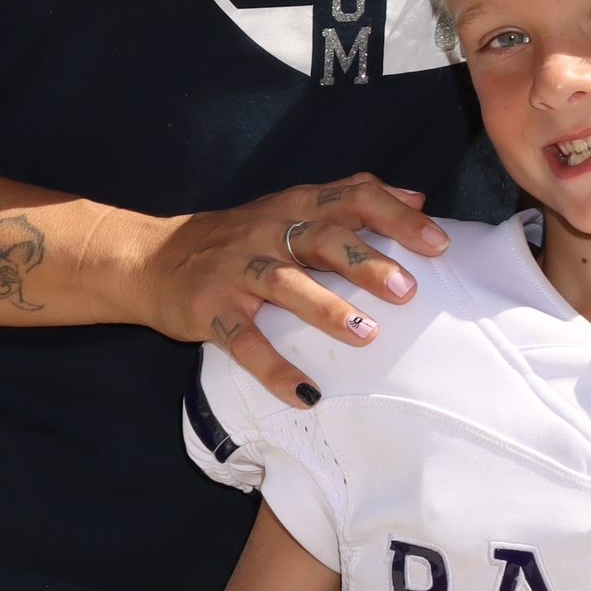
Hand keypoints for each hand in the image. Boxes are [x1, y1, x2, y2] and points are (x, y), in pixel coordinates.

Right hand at [101, 174, 448, 405]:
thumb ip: (348, 201)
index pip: (352, 196)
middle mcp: (267, 231)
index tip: (438, 243)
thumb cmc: (238, 237)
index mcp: (293, 206)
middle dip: (366, 262)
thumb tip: (418, 198)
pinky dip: (274, 368)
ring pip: (285, 285)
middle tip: (407, 289)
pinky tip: (305, 394)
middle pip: (322, 238)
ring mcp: (237, 270)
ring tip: (365, 334)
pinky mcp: (210, 309)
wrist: (151, 258)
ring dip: (327, 309)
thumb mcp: (289, 208)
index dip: (396, 216)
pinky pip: (244, 342)